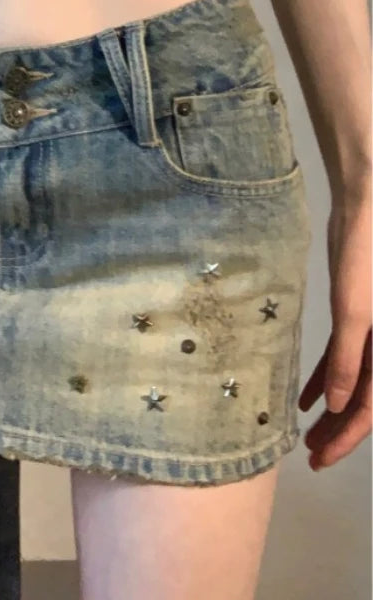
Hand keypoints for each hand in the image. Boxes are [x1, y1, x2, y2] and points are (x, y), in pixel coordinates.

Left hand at [299, 193, 370, 470]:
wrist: (367, 213)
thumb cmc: (367, 260)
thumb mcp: (354, 312)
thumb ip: (348, 359)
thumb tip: (339, 407)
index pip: (370, 406)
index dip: (347, 437)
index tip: (321, 458)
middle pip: (364, 399)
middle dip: (340, 430)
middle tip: (311, 456)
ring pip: (353, 381)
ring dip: (332, 408)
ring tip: (306, 434)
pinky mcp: (357, 317)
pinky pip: (344, 357)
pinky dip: (326, 377)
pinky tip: (307, 399)